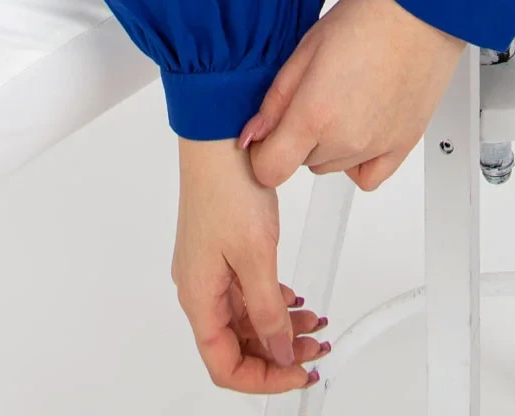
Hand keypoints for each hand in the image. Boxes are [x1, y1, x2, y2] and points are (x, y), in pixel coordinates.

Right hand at [172, 135, 329, 393]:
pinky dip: (273, 300)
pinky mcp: (221, 249)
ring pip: (245, 318)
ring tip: (313, 323)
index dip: (263, 379)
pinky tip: (293, 298)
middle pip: (236, 345)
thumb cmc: (226, 185)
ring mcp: (210, 268)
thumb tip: (280, 351)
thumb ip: (269, 312)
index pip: (224, 365)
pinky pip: (246, 291)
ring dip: (279, 326)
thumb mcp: (257, 256)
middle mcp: (200, 287)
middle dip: (278, 353)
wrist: (220, 136)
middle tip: (315, 350)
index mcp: (199, 297)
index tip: (296, 374)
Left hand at [237, 0, 465, 192]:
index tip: (269, 129)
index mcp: (314, 113)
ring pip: (330, 165)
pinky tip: (358, 128)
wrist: (421, 11)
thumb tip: (253, 133)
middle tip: (314, 92)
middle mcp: (345, 139)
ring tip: (343, 96)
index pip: (270, 168)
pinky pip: (367, 177)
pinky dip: (356, 161)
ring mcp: (375, 147)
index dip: (262, 150)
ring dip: (327, 143)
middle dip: (297, 135)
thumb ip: (276, 98)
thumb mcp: (307, 47)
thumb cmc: (368, 18)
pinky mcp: (402, 146)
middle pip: (300, 162)